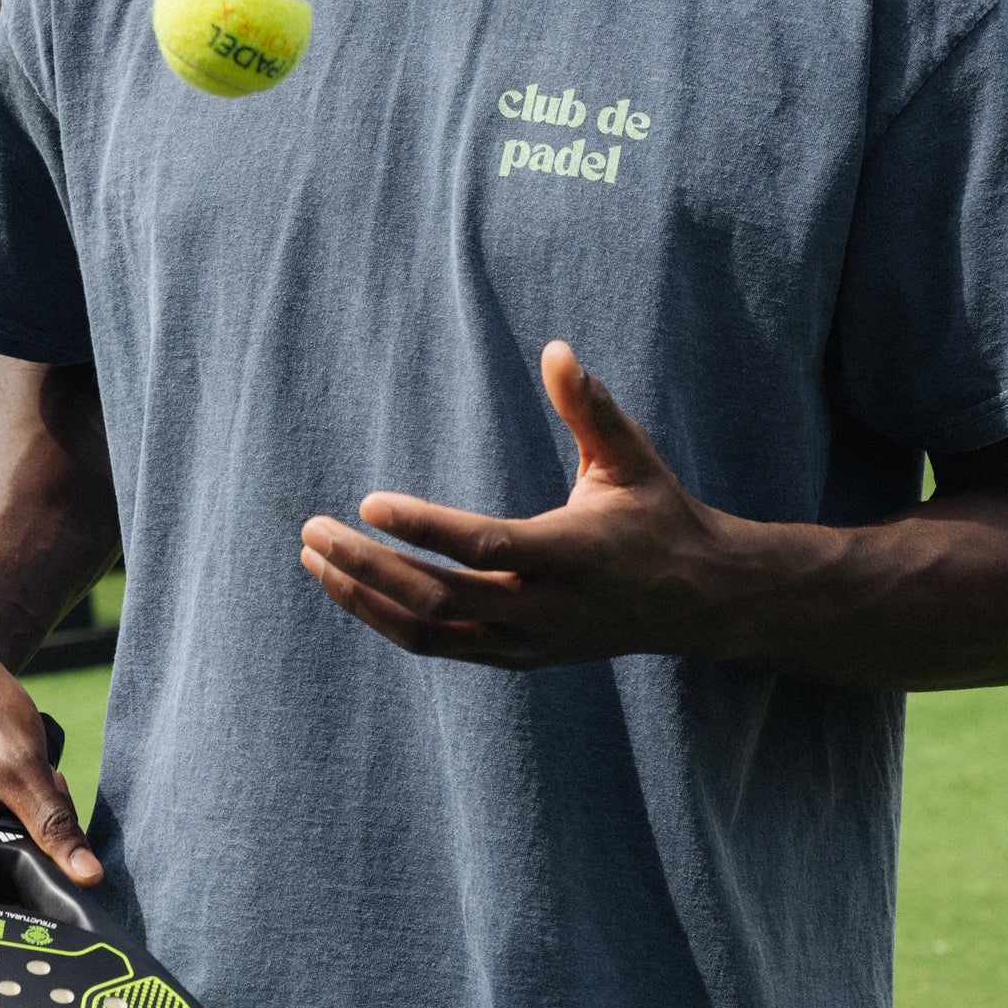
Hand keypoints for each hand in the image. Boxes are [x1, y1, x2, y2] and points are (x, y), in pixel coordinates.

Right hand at [0, 625, 102, 881]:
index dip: (30, 884)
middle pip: (1, 874)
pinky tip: (22, 775)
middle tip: (39, 789)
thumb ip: (55, 827)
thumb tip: (89, 877)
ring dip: (33, 818)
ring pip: (7, 849)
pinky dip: (22, 806)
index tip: (53, 844)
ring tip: (28, 774)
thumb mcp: (23, 770)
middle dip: (36, 839)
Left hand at [299, 341, 727, 667]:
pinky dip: (386, 617)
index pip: (486, 548)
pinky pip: (435, 645)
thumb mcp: (632, 457)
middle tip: (311, 530)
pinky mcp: (512, 658)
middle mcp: (545, 610)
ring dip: (363, 597)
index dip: (424, 529)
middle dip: (367, 566)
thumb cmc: (656, 514)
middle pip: (438, 598)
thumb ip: (591, 407)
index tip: (368, 503)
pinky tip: (350, 584)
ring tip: (314, 559)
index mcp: (574, 556)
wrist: (695, 600)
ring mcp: (526, 643)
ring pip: (426, 633)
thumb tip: (556, 349)